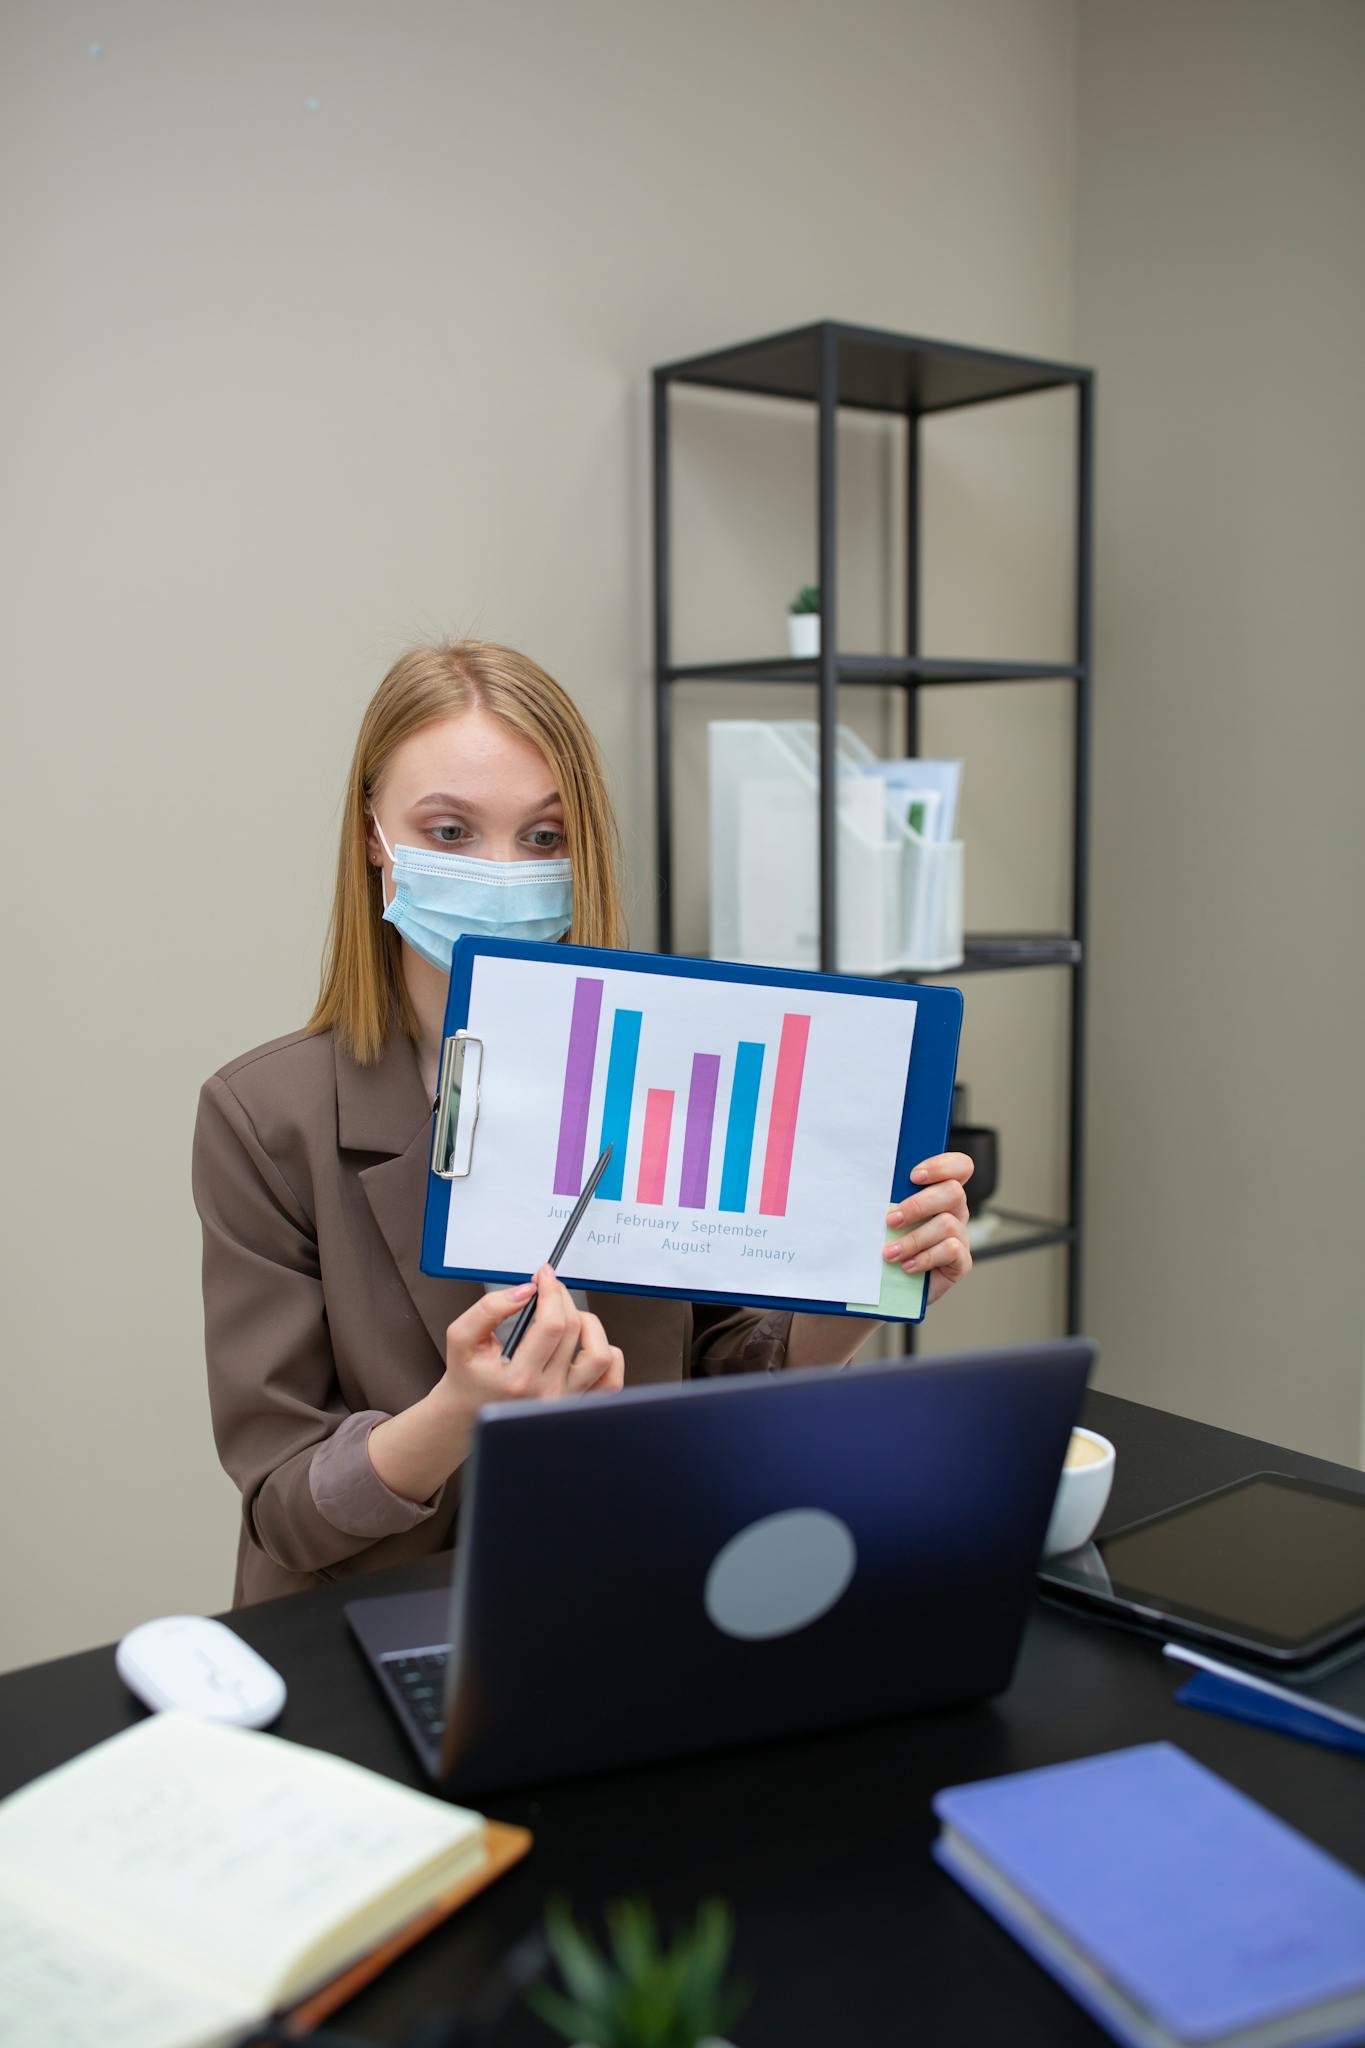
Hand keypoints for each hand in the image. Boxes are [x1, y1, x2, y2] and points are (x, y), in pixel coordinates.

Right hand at [441, 1264, 624, 1418]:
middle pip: (574, 1330)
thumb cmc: (469, 1376)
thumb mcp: (462, 1338)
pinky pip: (611, 1378)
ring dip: (588, 1324)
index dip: (551, 1291)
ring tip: (567, 1318)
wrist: (472, 1413)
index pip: (551, 1325)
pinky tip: (584, 1343)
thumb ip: (489, 1309)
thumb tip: (525, 1291)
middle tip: (548, 1289)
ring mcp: (567, 1401)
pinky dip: (607, 1352)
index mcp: (519, 1379)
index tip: (544, 1276)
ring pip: (600, 1354)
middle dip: (562, 1298)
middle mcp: (547, 1393)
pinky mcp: (580, 1403)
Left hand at [883, 1151, 974, 1305]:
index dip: (942, 1166)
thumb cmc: (888, 1244)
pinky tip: (906, 1266)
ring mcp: (960, 1236)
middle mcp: (955, 1211)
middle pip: (953, 1192)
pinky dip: (925, 1258)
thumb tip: (871, 1186)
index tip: (914, 1176)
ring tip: (890, 1253)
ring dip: (914, 1238)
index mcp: (940, 1192)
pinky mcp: (961, 1262)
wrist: (891, 1287)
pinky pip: (950, 1250)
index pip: (959, 1167)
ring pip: (947, 1224)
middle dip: (919, 1205)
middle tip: (891, 1220)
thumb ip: (889, 1199)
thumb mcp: (887, 1219)